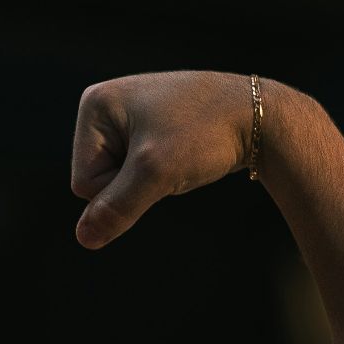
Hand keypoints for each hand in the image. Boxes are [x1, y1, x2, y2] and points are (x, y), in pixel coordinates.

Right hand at [70, 71, 259, 249]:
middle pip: (96, 180)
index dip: (122, 187)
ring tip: (179, 154)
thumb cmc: (206, 134)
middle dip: (135, 182)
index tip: (159, 159)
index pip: (84, 182)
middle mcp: (105, 106)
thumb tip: (84, 239)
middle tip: (172, 157)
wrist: (260, 115)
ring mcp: (126, 116)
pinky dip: (160, 173)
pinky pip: (137, 170)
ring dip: (149, 180)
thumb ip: (116, 209)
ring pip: (119, 179)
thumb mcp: (155, 173)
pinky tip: (182, 155)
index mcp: (94, 104)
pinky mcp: (147, 128)